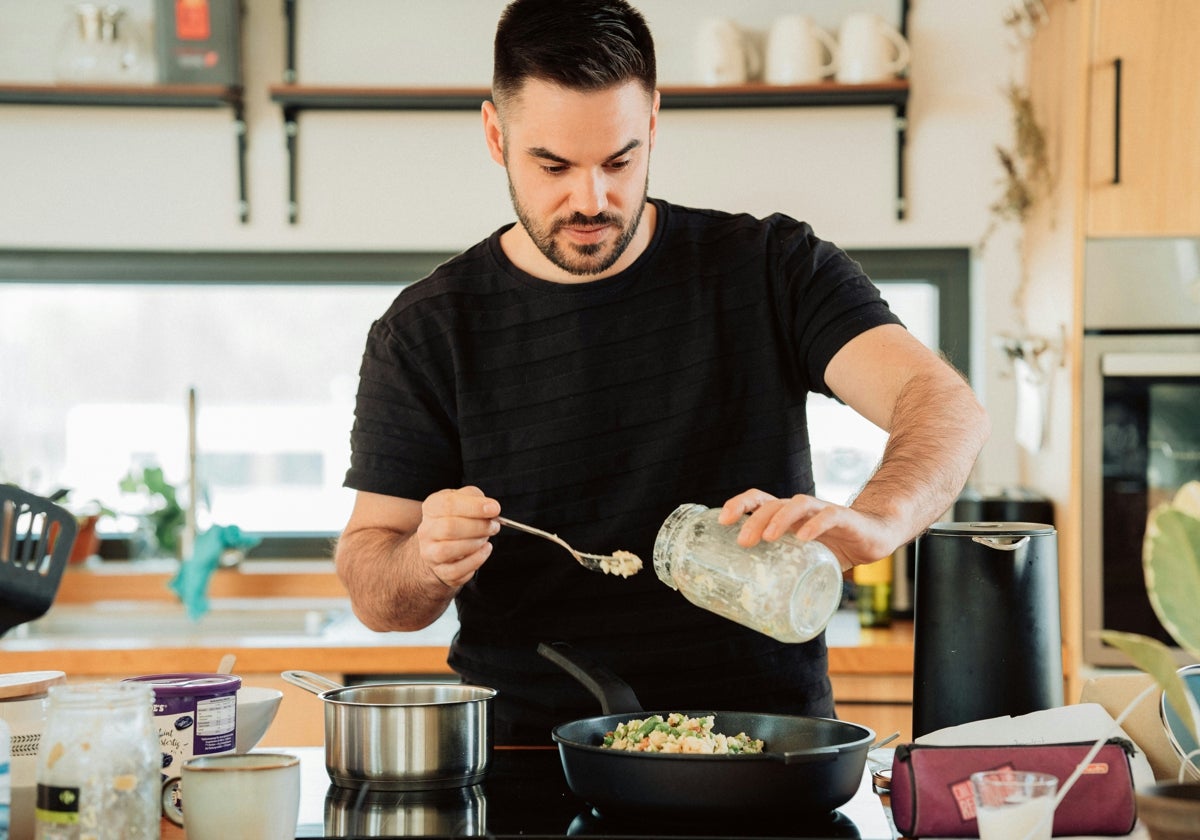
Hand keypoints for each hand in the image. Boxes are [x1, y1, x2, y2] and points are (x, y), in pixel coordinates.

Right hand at [416, 486, 500, 587]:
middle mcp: (426, 531)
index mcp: (432, 508)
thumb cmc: (456, 519)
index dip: (474, 507)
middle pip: (449, 528)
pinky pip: (456, 570)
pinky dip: (476, 560)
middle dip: (478, 527)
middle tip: (494, 526)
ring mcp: (430, 553)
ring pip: (448, 550)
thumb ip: (476, 498)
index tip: (494, 509)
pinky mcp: (441, 571)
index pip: (448, 504)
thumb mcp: (463, 500)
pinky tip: (484, 550)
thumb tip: (491, 507)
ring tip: (486, 538)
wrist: (442, 544)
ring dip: (475, 543)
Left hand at [718, 489, 895, 570]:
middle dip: (754, 519)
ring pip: (796, 504)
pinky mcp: (845, 518)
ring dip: (780, 518)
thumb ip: (785, 576)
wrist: (875, 536)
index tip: (721, 520)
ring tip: (768, 537)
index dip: (738, 505)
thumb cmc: (834, 547)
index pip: (758, 500)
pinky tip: (803, 537)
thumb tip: (758, 610)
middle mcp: (800, 510)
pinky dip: (814, 525)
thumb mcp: (805, 561)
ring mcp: (822, 511)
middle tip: (742, 542)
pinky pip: (828, 516)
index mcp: (786, 516)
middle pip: (772, 504)